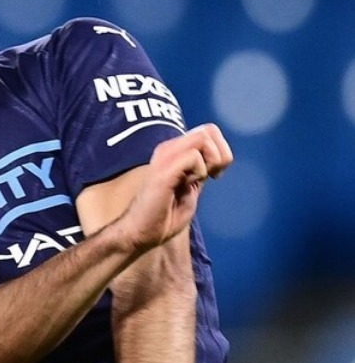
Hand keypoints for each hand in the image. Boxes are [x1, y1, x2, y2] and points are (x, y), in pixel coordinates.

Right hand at [119, 124, 232, 253]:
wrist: (142, 232)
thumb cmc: (164, 215)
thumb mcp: (191, 187)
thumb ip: (200, 170)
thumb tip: (217, 157)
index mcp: (173, 152)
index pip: (208, 131)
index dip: (221, 150)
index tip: (215, 174)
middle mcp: (168, 149)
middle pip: (209, 130)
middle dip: (220, 155)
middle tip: (211, 176)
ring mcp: (164, 157)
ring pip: (203, 138)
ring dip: (210, 163)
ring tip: (197, 181)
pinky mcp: (163, 170)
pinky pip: (194, 157)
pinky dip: (200, 173)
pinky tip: (187, 186)